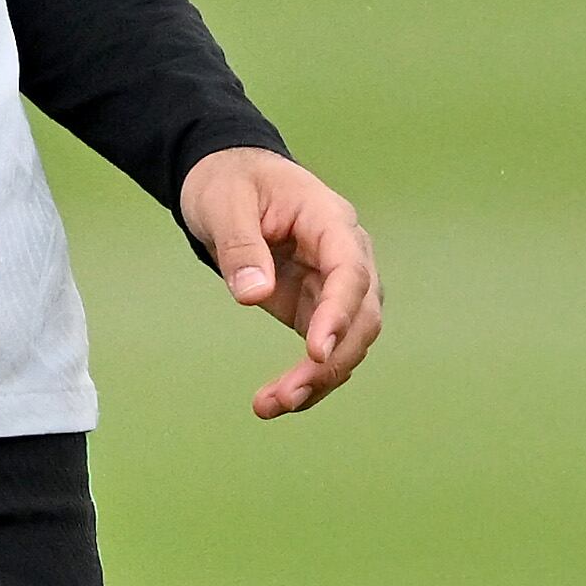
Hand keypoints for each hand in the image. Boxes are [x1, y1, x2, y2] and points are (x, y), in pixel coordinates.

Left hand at [178, 146, 382, 418]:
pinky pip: (325, 350)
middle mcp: (346, 256)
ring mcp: (335, 286)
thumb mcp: (224, 202)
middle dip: (331, 360)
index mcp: (329, 220)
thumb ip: (240, 246)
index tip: (316, 350)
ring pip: (349, 342)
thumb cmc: (230, 182)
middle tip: (288, 394)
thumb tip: (254, 295)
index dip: (339, 313)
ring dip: (319, 379)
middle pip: (361, 316)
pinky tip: (278, 400)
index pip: (350, 270)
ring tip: (271, 405)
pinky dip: (307, 378)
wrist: (228, 180)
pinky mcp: (317, 308)